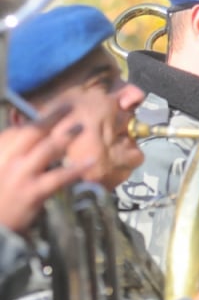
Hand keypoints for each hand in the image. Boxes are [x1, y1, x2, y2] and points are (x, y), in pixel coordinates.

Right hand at [0, 104, 92, 234]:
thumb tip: (24, 137)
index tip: (48, 115)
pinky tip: (90, 161)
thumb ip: (9, 154)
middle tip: (67, 107)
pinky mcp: (33, 192)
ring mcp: (21, 175)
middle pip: (32, 132)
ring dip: (65, 136)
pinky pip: (58, 177)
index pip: (14, 131)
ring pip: (47, 149)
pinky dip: (76, 168)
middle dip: (51, 117)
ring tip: (80, 126)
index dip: (33, 121)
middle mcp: (7, 160)